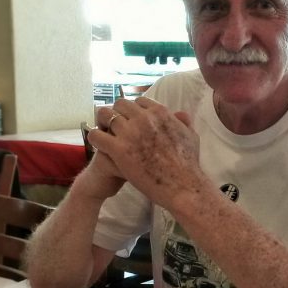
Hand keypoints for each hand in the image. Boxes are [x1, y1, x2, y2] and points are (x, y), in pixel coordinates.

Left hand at [89, 97, 204, 208]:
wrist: (182, 186)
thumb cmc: (189, 164)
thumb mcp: (191, 137)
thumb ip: (184, 122)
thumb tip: (181, 114)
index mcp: (160, 112)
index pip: (138, 101)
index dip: (133, 111)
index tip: (131, 120)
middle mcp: (144, 118)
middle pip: (120, 104)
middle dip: (117, 113)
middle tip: (115, 126)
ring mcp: (130, 133)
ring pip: (105, 115)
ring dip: (103, 123)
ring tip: (105, 134)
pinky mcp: (119, 149)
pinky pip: (97, 135)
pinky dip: (95, 138)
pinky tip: (99, 145)